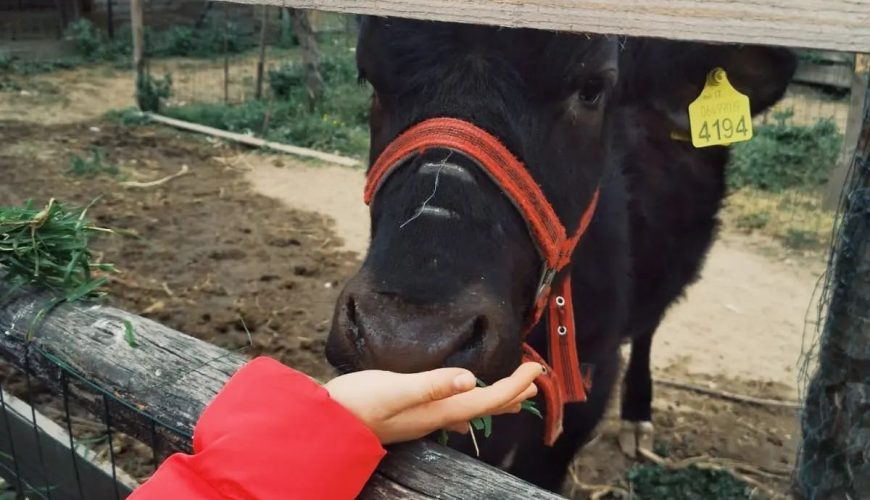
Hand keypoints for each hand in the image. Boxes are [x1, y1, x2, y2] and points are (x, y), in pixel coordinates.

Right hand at [324, 362, 541, 444]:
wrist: (325, 423)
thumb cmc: (355, 403)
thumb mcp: (393, 389)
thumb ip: (431, 384)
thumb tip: (471, 380)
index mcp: (437, 410)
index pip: (486, 401)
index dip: (514, 385)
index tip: (536, 369)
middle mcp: (434, 418)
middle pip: (482, 409)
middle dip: (510, 394)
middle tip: (534, 382)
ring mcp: (422, 419)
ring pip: (468, 411)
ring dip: (492, 401)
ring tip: (511, 396)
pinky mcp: (409, 415)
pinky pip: (450, 413)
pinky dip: (466, 406)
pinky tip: (463, 413)